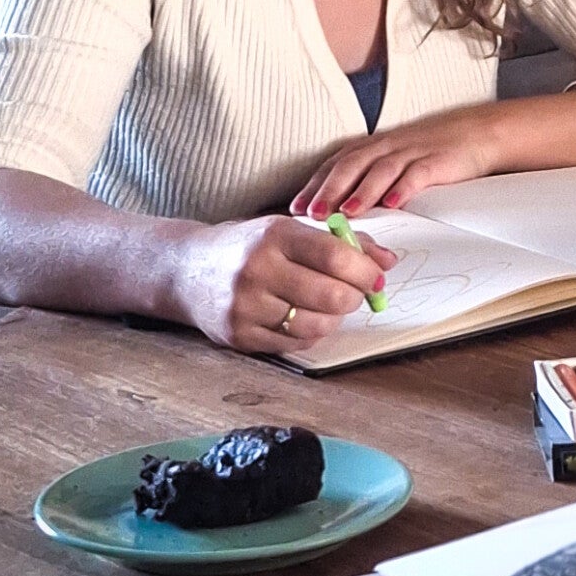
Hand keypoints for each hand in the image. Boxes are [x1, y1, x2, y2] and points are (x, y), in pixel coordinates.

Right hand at [171, 214, 397, 353]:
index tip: (375, 278)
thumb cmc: (249, 247)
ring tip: (327, 306)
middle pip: (332, 295)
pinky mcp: (238, 335)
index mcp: (274, 235)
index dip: (366, 271)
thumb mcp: (289, 231)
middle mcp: (257, 268)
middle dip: (354, 298)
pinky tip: (304, 318)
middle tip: (354, 294)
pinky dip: (310, 333)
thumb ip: (342, 242)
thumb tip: (389, 261)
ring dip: (334, 319)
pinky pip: (294, 344)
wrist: (186, 269)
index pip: (336, 256)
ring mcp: (245, 305)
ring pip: (316, 325)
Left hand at [290, 103, 518, 217]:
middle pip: (351, 165)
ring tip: (347, 213)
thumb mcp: (395, 162)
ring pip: (380, 170)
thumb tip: (340, 213)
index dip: (314, 184)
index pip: (336, 164)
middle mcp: (387, 146)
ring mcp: (412, 152)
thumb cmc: (432, 151)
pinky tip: (394, 204)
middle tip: (312, 214)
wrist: (477, 133)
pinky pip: (417, 173)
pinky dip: (403, 188)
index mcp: (373, 148)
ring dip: (361, 192)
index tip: (295, 207)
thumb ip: (370, 182)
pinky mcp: (437, 160)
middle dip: (329, 189)